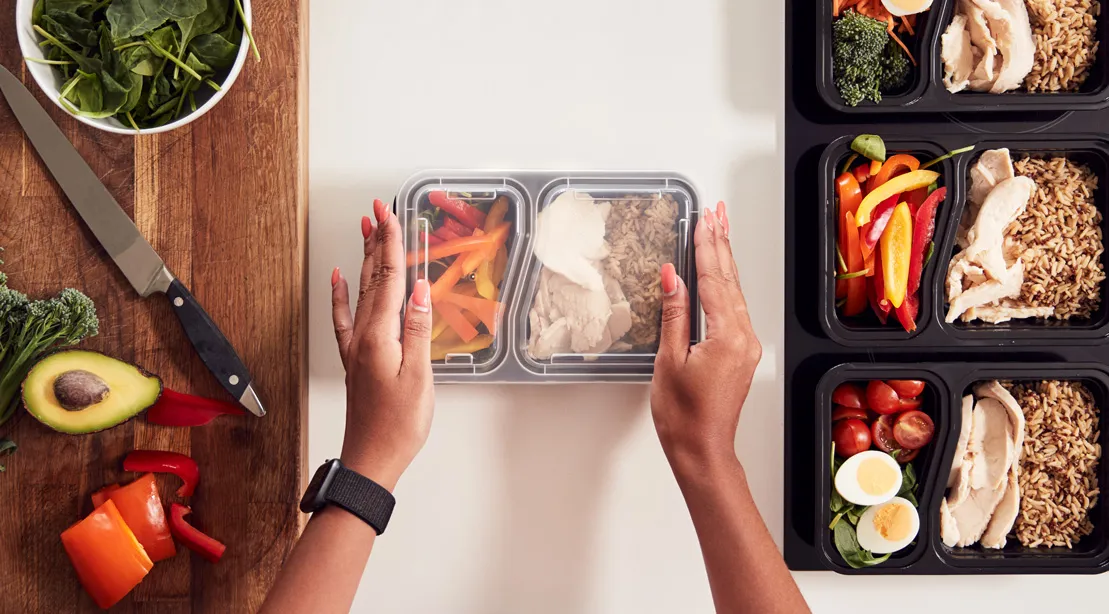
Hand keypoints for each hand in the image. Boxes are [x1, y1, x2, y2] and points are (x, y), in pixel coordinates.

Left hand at [330, 199, 434, 490]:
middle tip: (377, 210)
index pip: (389, 280)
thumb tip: (419, 289)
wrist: (371, 459)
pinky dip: (342, 295)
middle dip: (376, 241)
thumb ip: (417, 330)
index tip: (390, 215)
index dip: (391, 245)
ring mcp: (356, 347)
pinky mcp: (356, 359)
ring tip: (365, 230)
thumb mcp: (419, 377)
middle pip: (372, 279)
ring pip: (361, 292)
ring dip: (365, 259)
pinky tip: (341, 279)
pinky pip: (345, 318)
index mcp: (379, 336)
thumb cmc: (399, 425)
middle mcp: (362, 336)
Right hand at [650, 201, 761, 474]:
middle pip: (730, 280)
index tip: (703, 220)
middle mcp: (744, 338)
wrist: (702, 450)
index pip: (715, 280)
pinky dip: (726, 284)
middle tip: (715, 213)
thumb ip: (674, 313)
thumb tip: (674, 276)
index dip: (707, 247)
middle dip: (721, 244)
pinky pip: (734, 308)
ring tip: (719, 231)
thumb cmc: (683, 416)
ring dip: (725, 260)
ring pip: (734, 292)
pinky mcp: (741, 353)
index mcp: (728, 337)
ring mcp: (745, 346)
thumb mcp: (669, 360)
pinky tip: (719, 273)